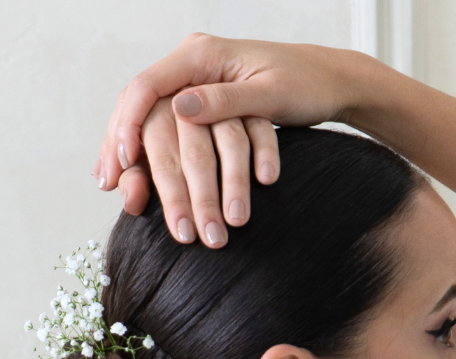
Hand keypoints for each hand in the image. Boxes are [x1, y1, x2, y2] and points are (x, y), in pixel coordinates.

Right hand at [94, 34, 370, 244]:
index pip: (147, 87)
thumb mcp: (270, 94)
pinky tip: (138, 188)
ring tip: (138, 205)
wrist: (332, 84)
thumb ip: (227, 100)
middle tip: (124, 196)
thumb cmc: (307, 86)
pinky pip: (170, 139)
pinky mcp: (206, 111)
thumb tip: (181, 108)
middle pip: (148, 115)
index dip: (127, 124)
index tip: (124, 162)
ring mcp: (198, 89)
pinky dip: (155, 166)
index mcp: (202, 55)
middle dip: (138, 162)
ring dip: (148, 172)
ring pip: (156, 130)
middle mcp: (193, 68)